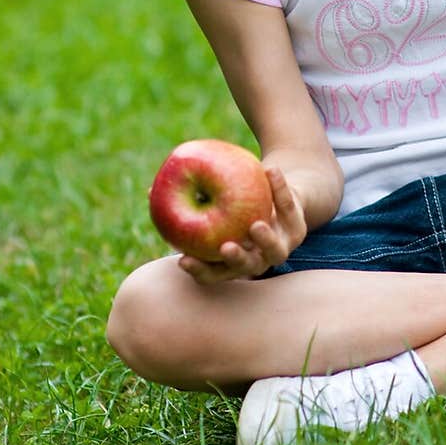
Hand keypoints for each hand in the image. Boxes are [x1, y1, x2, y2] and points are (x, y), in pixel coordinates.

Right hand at [177, 164, 307, 284]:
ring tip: (255, 225)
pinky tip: (270, 171)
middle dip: (236, 260)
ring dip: (265, 240)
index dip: (199, 270)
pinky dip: (280, 188)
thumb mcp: (211, 203)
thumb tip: (148, 192)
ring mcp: (280, 245)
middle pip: (247, 267)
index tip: (183, 260)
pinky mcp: (298, 226)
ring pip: (275, 250)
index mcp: (233, 261)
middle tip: (225, 247)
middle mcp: (257, 259)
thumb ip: (185, 201)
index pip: (213, 273)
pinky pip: (288, 206)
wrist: (279, 199)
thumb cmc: (234, 204)